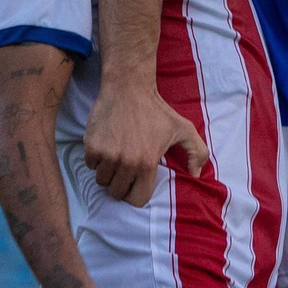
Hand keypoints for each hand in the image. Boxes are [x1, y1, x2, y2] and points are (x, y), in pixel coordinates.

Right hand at [85, 85, 208, 205]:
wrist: (128, 88)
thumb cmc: (156, 109)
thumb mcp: (183, 128)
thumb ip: (197, 152)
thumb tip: (197, 174)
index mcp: (147, 163)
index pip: (137, 199)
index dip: (136, 194)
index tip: (135, 184)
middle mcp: (126, 163)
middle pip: (116, 192)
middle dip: (120, 184)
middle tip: (124, 170)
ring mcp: (107, 155)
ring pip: (101, 181)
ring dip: (107, 173)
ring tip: (116, 157)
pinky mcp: (92, 146)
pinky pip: (90, 166)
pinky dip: (95, 160)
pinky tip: (106, 146)